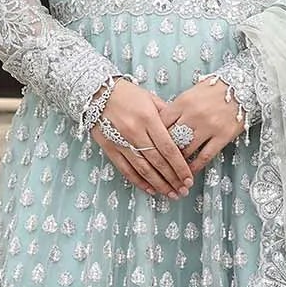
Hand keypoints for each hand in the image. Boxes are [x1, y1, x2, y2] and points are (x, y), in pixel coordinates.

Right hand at [90, 78, 193, 198]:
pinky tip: (150, 189)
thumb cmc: (127, 94)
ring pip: (143, 169)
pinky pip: (126, 169)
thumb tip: (182, 133)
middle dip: (172, 179)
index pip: (168, 148)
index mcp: (148, 118)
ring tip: (170, 194)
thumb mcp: (150, 99)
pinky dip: (138, 181)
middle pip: (158, 162)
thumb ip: (167, 116)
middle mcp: (135, 132)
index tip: (188, 178)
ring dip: (158, 184)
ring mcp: (121, 142)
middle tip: (183, 191)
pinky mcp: (110, 148)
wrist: (96, 92)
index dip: (179, 166)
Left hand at [160, 77, 246, 177]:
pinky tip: (188, 173)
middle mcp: (194, 115)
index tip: (150, 145)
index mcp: (183, 102)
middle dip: (163, 152)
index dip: (154, 135)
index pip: (161, 123)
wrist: (244, 86)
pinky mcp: (223, 137)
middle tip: (157, 162)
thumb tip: (160, 124)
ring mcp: (209, 127)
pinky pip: (205, 156)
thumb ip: (177, 108)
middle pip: (171, 139)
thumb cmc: (215, 90)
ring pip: (186, 150)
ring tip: (171, 171)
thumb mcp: (191, 93)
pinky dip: (194, 167)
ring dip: (177, 162)